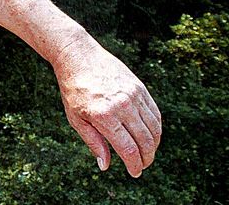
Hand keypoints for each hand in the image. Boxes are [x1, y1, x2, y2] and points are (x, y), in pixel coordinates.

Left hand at [52, 35, 161, 177]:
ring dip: (154, 145)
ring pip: (154, 129)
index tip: (134, 173)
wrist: (78, 56)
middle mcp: (121, 105)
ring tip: (147, 153)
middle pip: (145, 141)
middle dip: (146, 158)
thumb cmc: (73, 89)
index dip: (134, 165)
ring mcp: (133, 95)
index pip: (128, 149)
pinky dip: (156, 128)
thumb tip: (105, 166)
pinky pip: (155, 114)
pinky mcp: (140, 87)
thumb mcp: (75, 118)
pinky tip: (150, 135)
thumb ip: (93, 142)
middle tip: (142, 165)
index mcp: (103, 116)